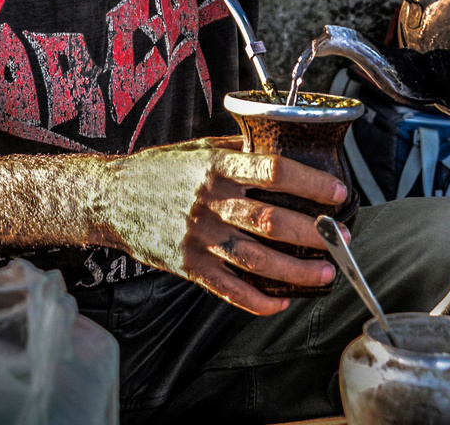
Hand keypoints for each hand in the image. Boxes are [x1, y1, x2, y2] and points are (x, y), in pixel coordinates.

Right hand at [102, 137, 347, 314]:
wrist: (110, 197)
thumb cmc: (158, 170)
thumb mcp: (198, 149)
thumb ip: (237, 151)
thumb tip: (279, 147)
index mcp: (216, 167)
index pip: (273, 171)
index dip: (310, 184)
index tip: (337, 193)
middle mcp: (209, 201)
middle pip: (270, 220)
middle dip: (312, 232)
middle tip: (339, 237)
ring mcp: (197, 236)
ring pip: (254, 258)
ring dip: (294, 270)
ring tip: (322, 273)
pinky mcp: (186, 264)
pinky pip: (226, 288)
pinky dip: (256, 299)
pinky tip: (279, 302)